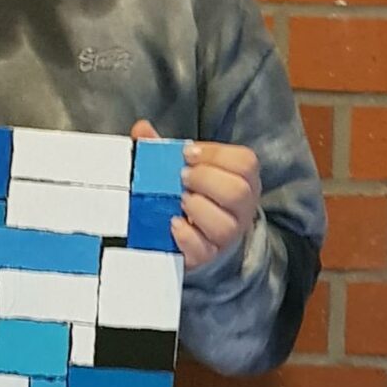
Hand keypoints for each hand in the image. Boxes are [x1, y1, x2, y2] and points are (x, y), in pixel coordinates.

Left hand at [130, 121, 260, 271]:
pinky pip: (203, 250)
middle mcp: (241, 209)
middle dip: (206, 179)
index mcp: (242, 180)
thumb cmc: (191, 193)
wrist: (192, 236)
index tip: (188, 153)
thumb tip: (142, 129)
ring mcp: (227, 236)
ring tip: (179, 201)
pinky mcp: (207, 257)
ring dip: (198, 208)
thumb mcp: (181, 167)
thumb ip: (164, 148)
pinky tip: (172, 223)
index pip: (245, 162)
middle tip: (182, 177)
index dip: (216, 154)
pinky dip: (186, 235)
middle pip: (238, 192)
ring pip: (225, 225)